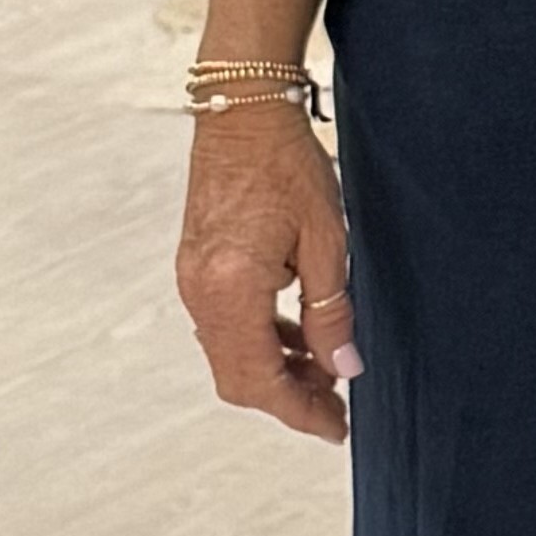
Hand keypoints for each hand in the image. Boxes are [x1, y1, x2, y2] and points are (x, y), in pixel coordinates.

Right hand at [177, 102, 359, 443]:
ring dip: (275, 368)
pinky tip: (296, 331)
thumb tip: (343, 367)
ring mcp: (192, 279)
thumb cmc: (286, 163)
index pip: (261, 380)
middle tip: (335, 402)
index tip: (335, 428)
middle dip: (288, 397)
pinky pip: (224, 324)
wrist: (242, 108)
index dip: (300, 411)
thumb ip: (331, 311)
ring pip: (229, 354)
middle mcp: (201, 291)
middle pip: (238, 378)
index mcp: (231, 289)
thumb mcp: (326, 240)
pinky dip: (259, 339)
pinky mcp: (196, 266)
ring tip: (326, 365)